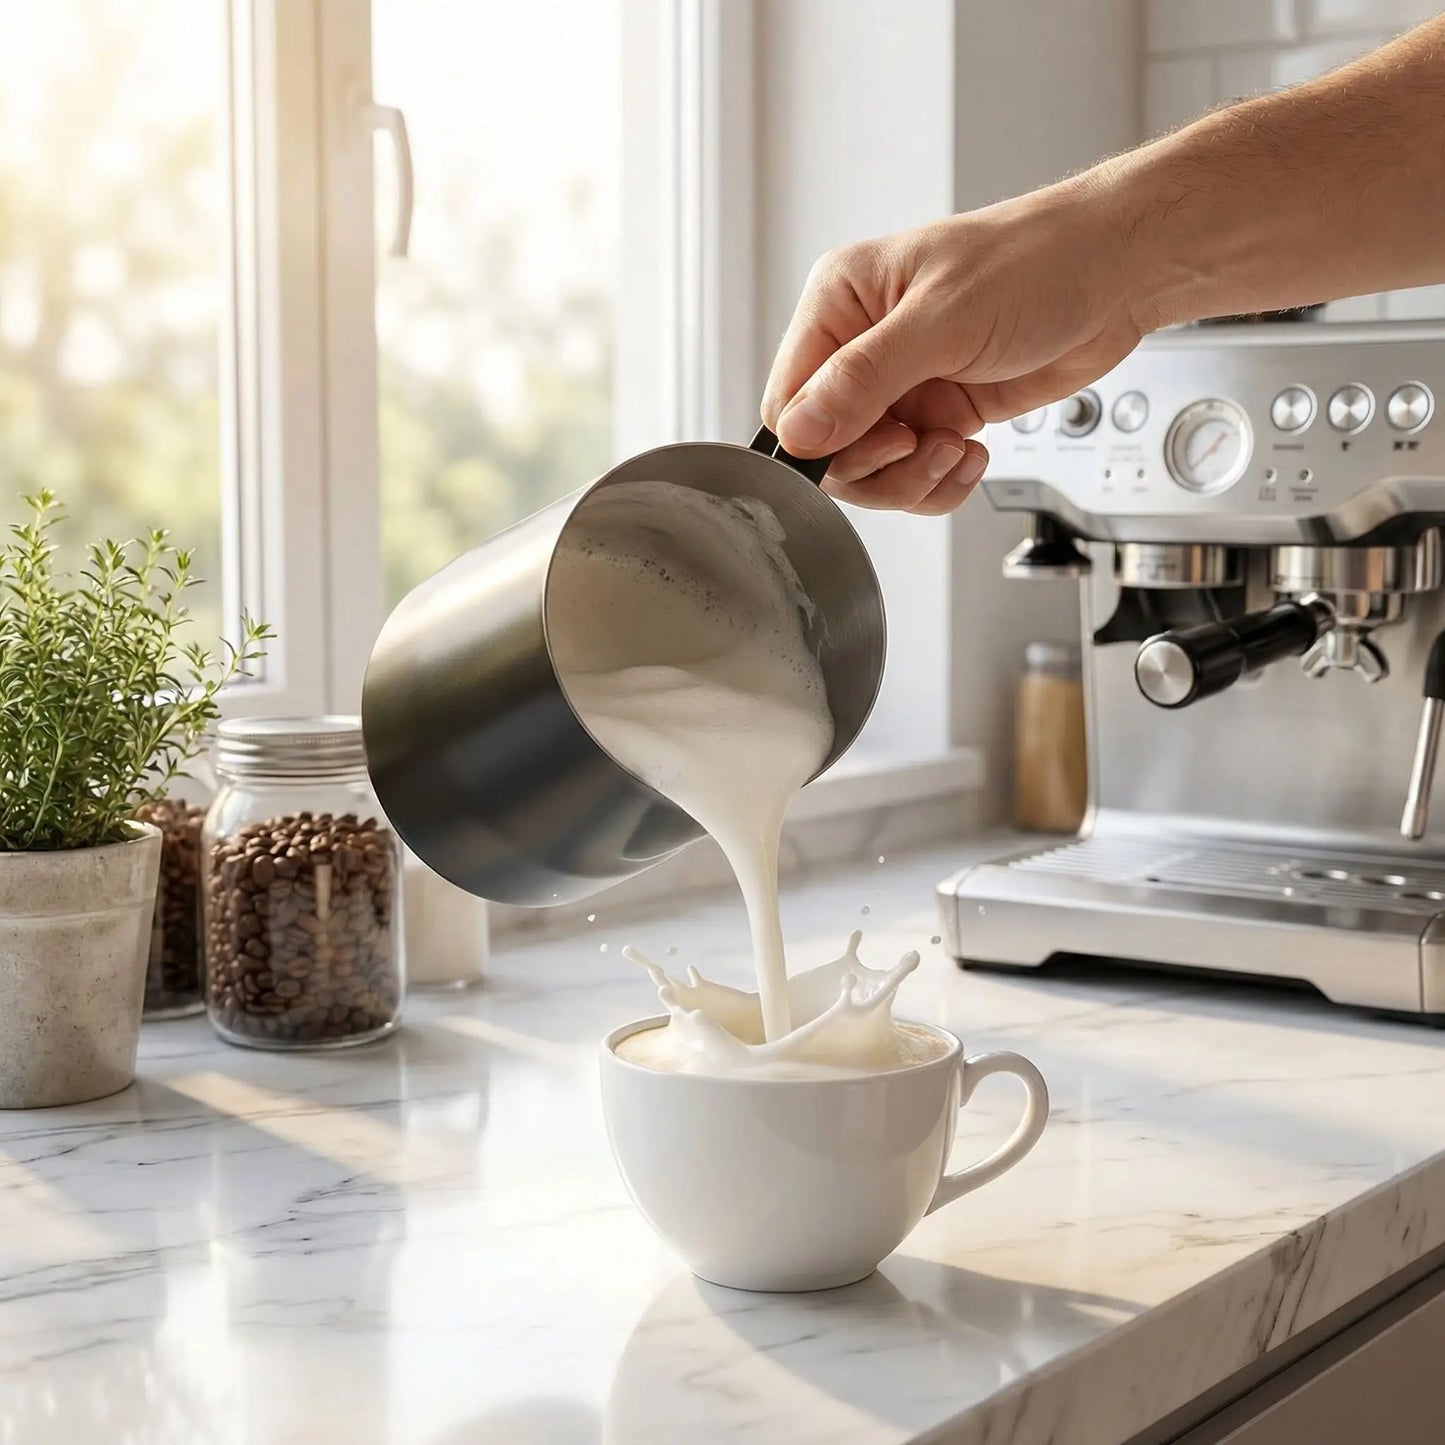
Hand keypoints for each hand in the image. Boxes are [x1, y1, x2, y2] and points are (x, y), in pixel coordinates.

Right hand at [761, 182, 1143, 513]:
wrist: (1116, 277)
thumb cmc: (1036, 264)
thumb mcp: (942, 321)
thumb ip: (863, 379)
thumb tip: (800, 431)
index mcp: (840, 303)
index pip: (788, 401)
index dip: (824, 440)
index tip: (883, 438)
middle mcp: (861, 346)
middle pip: (826, 448)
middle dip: (876, 465)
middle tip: (922, 443)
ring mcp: (900, 385)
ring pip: (870, 472)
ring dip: (911, 478)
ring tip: (953, 448)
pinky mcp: (937, 414)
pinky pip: (912, 475)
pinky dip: (939, 481)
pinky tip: (970, 451)